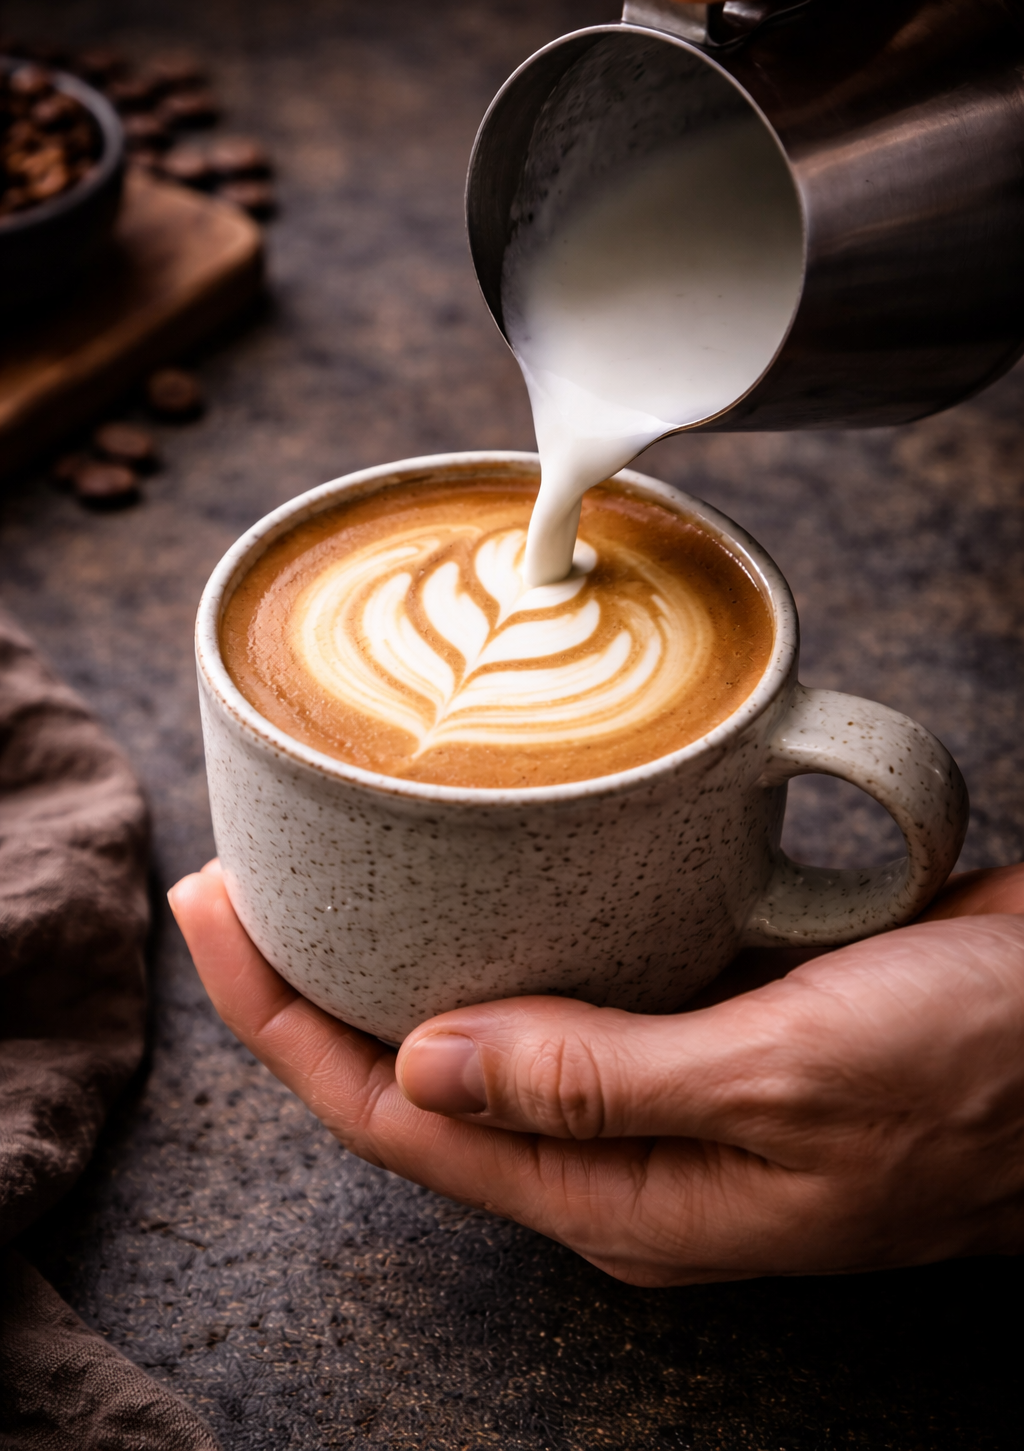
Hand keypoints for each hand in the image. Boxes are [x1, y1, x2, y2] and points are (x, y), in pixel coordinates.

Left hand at [170, 860, 1023, 1285]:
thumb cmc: (970, 1074)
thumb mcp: (784, 1079)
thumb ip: (599, 1085)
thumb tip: (422, 1064)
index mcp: (621, 1196)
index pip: (399, 1120)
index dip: (286, 1027)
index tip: (214, 916)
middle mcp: (619, 1151)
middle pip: (415, 1079)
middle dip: (310, 990)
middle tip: (237, 880)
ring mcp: (656, 1085)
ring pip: (481, 1028)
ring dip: (393, 956)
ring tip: (314, 870)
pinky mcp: (697, 1018)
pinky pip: (560, 983)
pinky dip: (493, 930)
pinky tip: (463, 873)